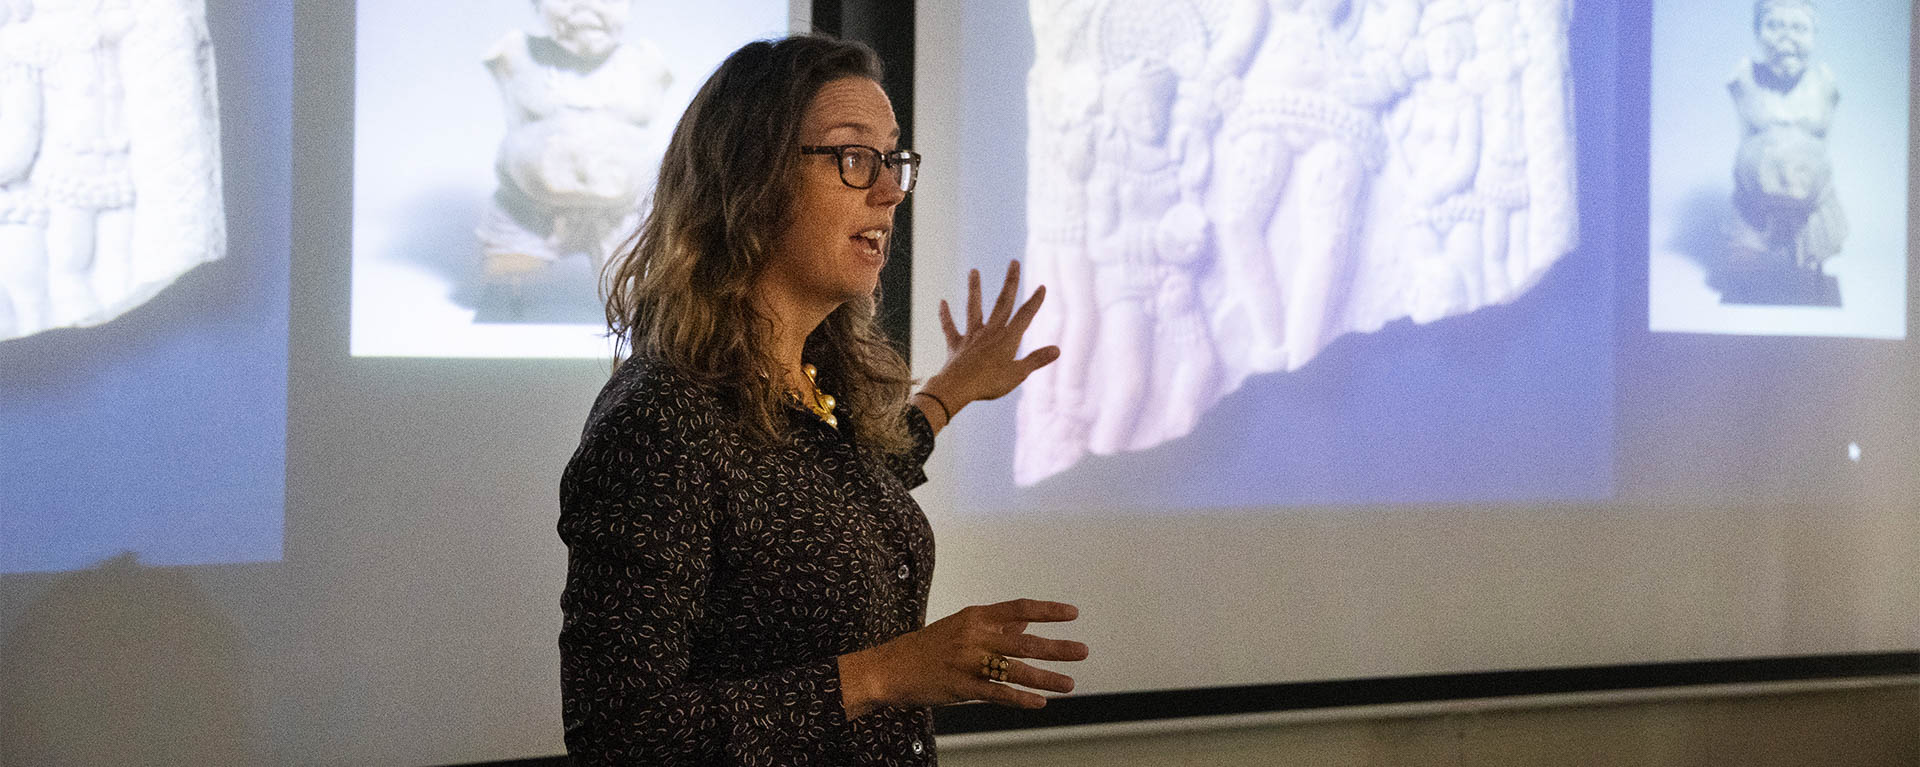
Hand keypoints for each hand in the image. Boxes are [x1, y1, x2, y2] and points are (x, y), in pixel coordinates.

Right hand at [839, 599, 1087, 717]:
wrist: (891, 667)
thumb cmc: (929, 647)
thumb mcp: (963, 627)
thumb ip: (997, 626)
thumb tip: (1029, 623)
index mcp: (976, 617)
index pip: (1019, 608)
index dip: (1048, 611)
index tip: (1072, 614)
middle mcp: (974, 636)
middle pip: (1024, 641)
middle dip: (1057, 648)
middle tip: (1082, 651)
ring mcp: (968, 662)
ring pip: (1015, 670)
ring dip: (1046, 678)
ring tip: (1069, 683)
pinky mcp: (961, 687)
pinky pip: (998, 694)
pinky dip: (1020, 698)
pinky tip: (1039, 703)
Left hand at [924, 261, 1060, 418]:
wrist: (958, 388)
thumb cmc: (990, 383)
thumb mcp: (1018, 374)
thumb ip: (1036, 360)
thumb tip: (1057, 349)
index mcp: (1007, 338)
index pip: (1025, 315)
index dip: (1035, 301)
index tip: (1041, 286)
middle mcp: (990, 332)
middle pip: (1002, 302)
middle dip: (1010, 282)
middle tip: (1013, 262)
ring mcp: (972, 336)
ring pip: (973, 308)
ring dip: (975, 289)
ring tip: (974, 271)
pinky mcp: (956, 345)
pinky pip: (950, 327)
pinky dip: (945, 315)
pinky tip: (942, 302)